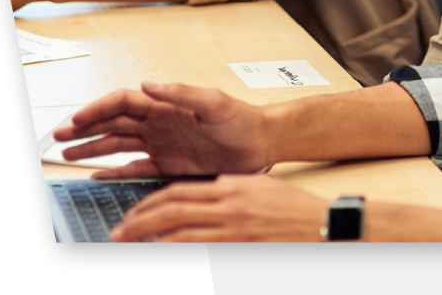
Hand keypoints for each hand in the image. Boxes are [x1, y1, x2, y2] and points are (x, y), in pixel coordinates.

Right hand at [53, 82, 271, 177]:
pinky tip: (96, 174)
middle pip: (113, 122)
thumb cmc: (241, 118)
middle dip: (85, 128)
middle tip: (58, 138)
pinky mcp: (168, 163)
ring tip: (67, 155)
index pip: (122, 102)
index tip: (76, 120)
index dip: (98, 109)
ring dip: (93, 148)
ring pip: (118, 144)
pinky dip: (114, 170)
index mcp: (165, 103)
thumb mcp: (213, 101)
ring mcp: (161, 142)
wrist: (260, 143)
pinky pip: (134, 167)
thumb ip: (180, 92)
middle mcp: (158, 121)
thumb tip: (147, 84)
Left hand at [112, 174, 325, 242]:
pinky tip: (165, 251)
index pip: (179, 192)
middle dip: (139, 222)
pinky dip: (179, 251)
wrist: (322, 225)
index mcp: (231, 187)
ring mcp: (233, 232)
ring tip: (128, 245)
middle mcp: (228, 208)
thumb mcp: (259, 188)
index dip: (151, 203)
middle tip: (118, 233)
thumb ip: (230, 190)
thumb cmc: (294, 209)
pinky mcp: (240, 252)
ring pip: (180, 236)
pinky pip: (200, 253)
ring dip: (151, 241)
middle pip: (173, 212)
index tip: (132, 214)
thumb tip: (204, 196)